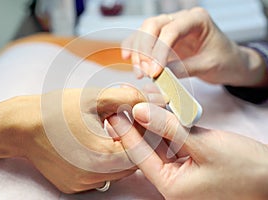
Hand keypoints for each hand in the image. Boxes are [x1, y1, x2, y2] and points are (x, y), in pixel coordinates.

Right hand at [0, 88, 145, 193]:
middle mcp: (93, 177)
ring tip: (108, 132)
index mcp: (102, 157)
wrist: (22, 125)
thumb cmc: (57, 109)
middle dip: (132, 143)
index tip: (139, 120)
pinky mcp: (73, 186)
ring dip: (119, 154)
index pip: (142, 151)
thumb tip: (153, 102)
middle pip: (131, 164)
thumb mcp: (95, 97)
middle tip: (124, 124)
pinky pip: (99, 176)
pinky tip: (94, 145)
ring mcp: (82, 184)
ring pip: (116, 172)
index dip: (144, 134)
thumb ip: (129, 98)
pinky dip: (104, 163)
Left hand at [107, 103, 267, 198]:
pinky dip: (164, 129)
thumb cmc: (245, 168)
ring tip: (132, 105)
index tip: (111, 114)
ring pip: (159, 145)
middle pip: (146, 150)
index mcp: (172, 187)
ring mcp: (182, 173)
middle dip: (133, 127)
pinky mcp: (192, 163)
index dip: (124, 133)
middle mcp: (173, 182)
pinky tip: (154, 114)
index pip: (139, 156)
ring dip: (148, 126)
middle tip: (119, 106)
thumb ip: (169, 128)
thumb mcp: (203, 145)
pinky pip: (172, 145)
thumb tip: (140, 111)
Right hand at [122, 7, 266, 86]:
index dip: (159, 50)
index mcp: (197, 19)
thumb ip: (184, 69)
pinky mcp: (162, 39)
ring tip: (139, 72)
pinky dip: (134, 48)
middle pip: (152, 25)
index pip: (171, 30)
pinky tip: (128, 58)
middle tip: (144, 71)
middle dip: (144, 49)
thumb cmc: (224, 60)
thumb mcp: (208, 66)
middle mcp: (180, 19)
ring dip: (137, 52)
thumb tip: (160, 75)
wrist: (228, 63)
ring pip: (144, 32)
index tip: (154, 71)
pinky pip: (143, 40)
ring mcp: (169, 27)